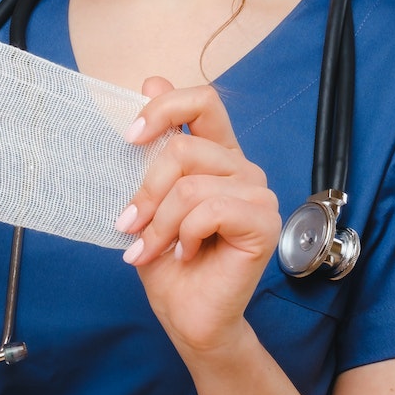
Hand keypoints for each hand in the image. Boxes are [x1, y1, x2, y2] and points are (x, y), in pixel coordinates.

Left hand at [117, 78, 281, 353]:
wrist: (188, 315)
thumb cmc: (169, 261)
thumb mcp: (148, 197)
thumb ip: (154, 144)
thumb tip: (151, 79)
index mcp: (218, 154)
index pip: (203, 100)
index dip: (164, 107)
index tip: (130, 137)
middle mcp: (242, 168)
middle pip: (185, 145)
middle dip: (146, 189)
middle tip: (130, 225)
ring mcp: (259, 194)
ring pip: (191, 184)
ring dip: (160, 223)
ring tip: (152, 248)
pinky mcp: (265, 223)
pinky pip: (210, 210)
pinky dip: (184, 235)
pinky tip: (185, 254)